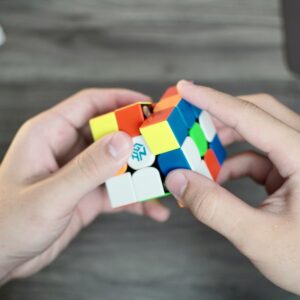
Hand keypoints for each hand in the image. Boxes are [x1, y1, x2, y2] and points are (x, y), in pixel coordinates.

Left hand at [0, 88, 169, 282]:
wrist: (0, 259)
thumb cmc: (7, 224)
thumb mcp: (51, 194)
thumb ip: (88, 168)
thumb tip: (123, 141)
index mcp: (50, 134)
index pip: (90, 104)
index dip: (120, 100)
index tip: (147, 105)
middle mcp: (67, 149)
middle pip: (109, 132)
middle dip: (137, 138)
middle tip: (162, 144)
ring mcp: (79, 173)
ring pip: (117, 162)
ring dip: (140, 171)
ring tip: (163, 178)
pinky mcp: (87, 194)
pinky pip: (117, 190)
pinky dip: (135, 198)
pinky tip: (151, 208)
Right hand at [166, 80, 299, 294]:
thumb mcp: (259, 236)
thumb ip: (213, 207)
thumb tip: (179, 181)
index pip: (250, 116)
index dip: (213, 100)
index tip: (186, 90)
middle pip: (256, 115)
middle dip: (218, 117)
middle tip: (188, 122)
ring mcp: (298, 160)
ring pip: (254, 136)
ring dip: (223, 145)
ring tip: (196, 157)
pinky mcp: (292, 172)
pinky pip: (256, 157)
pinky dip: (232, 164)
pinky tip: (216, 178)